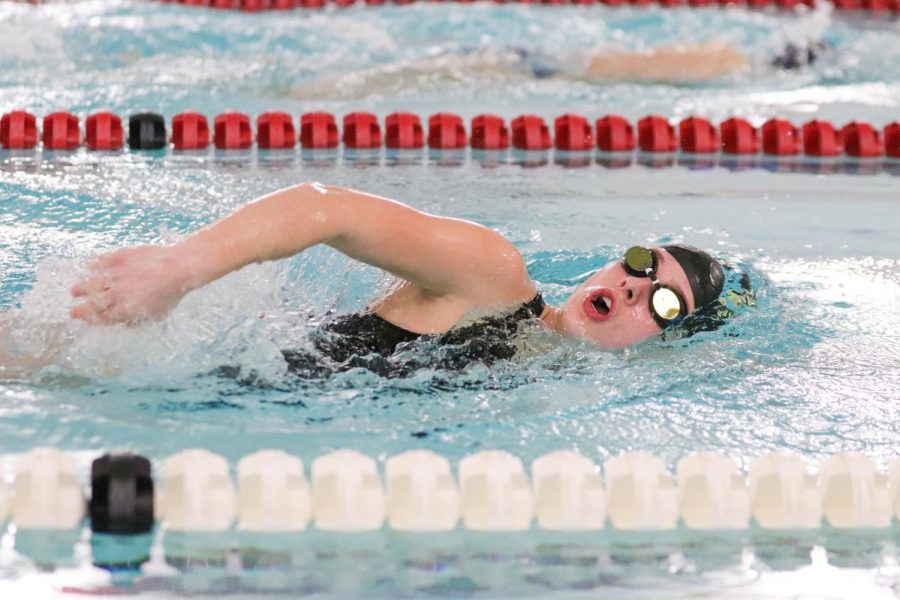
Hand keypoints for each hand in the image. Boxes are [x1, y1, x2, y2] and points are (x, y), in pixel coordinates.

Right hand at [70, 245, 192, 324]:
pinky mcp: (119, 258)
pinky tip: (85, 267)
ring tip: (75, 291)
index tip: (86, 320)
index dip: (91, 320)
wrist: (179, 267)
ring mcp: (117, 275)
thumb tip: (125, 323)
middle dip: (80, 310)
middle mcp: (118, 294)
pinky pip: (98, 262)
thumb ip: (139, 320)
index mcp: (127, 310)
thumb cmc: (172, 292)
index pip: (102, 319)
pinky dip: (89, 265)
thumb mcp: (158, 314)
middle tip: (73, 311)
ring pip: (90, 284)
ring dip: (81, 289)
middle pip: (92, 304)